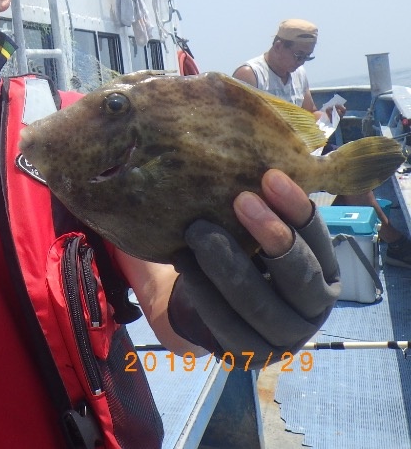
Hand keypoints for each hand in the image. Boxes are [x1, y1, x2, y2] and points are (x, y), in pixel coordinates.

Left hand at [167, 169, 340, 360]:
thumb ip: (261, 208)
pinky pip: (225, 323)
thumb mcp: (255, 232)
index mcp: (325, 273)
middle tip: (239, 199)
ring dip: (228, 264)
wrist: (211, 305)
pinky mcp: (247, 354)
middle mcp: (313, 309)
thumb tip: (246, 155)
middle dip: (270, 235)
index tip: (270, 176)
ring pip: (259, 303)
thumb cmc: (240, 256)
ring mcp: (282, 337)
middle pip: (299, 275)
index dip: (297, 209)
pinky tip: (184, 262)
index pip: (320, 240)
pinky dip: (203, 290)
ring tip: (198, 230)